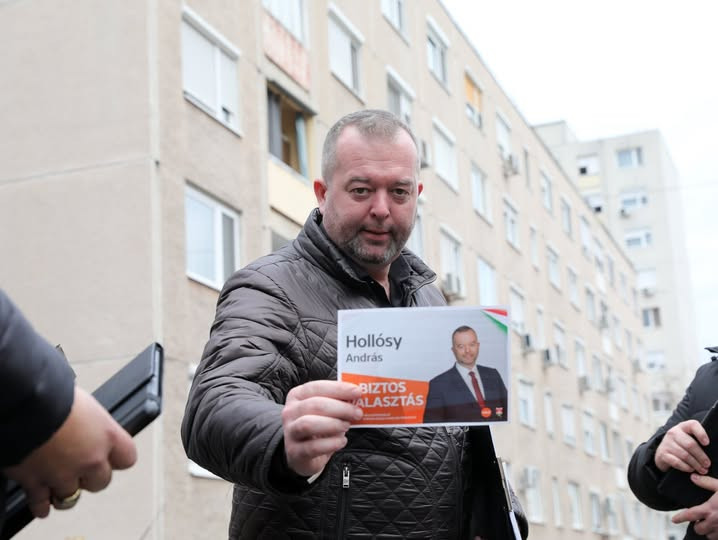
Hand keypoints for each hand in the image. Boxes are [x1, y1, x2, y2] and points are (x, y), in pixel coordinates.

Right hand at [2, 386, 136, 517]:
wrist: (25, 403)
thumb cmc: (54, 393)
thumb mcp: (84, 402)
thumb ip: (90, 421)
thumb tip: (86, 419)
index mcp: (106, 435)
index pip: (127, 457)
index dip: (117, 458)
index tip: (110, 456)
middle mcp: (90, 458)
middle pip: (101, 481)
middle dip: (91, 477)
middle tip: (81, 468)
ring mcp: (63, 474)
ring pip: (71, 497)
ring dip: (66, 491)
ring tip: (61, 484)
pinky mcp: (36, 483)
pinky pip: (42, 503)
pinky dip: (41, 504)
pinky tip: (43, 504)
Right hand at [281, 381, 361, 476]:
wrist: (302, 453)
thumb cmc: (318, 425)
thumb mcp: (325, 410)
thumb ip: (338, 401)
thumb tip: (358, 396)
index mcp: (297, 395)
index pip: (316, 387)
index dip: (338, 389)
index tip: (357, 392)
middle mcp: (290, 412)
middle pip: (315, 404)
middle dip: (340, 407)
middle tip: (357, 413)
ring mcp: (290, 432)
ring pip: (309, 424)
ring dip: (333, 424)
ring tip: (346, 426)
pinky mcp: (295, 452)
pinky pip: (313, 447)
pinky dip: (331, 444)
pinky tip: (342, 441)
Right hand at [655, 420, 709, 473]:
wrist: (663, 452)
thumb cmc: (681, 445)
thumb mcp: (688, 438)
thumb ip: (698, 440)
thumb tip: (713, 450)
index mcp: (682, 427)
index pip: (692, 425)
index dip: (701, 433)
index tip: (707, 443)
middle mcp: (673, 433)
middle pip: (690, 444)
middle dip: (701, 456)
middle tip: (707, 464)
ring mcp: (666, 443)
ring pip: (684, 455)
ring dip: (695, 464)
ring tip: (702, 470)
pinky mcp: (662, 454)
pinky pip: (676, 462)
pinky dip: (686, 467)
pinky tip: (691, 469)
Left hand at [673, 475, 717, 538]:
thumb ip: (706, 482)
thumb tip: (693, 477)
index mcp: (710, 509)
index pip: (690, 515)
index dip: (680, 517)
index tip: (674, 519)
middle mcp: (715, 522)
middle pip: (698, 529)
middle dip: (697, 525)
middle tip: (699, 519)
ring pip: (708, 535)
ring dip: (708, 530)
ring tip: (710, 524)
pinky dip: (717, 534)